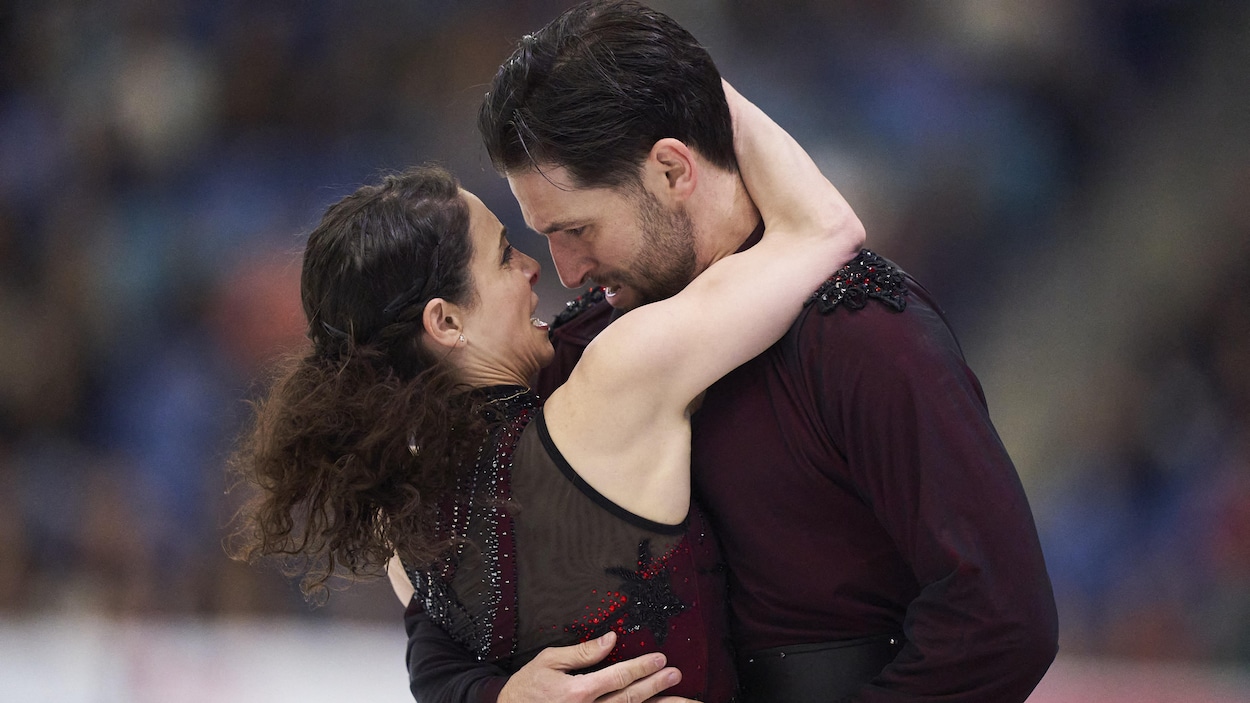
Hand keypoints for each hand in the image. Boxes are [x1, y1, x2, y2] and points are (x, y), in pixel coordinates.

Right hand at [498, 631, 686, 702]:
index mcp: (577, 693)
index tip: (660, 659)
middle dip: (655, 687)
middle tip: (676, 675)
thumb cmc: (527, 688)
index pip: (618, 677)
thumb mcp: (549, 662)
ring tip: (682, 701)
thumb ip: (582, 652)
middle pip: (629, 700)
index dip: (642, 668)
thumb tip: (610, 639)